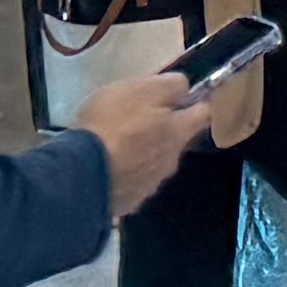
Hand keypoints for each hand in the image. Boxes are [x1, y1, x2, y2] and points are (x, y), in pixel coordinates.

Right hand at [76, 71, 211, 217]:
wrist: (82, 173)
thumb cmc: (112, 123)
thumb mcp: (141, 90)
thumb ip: (170, 86)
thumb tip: (185, 87)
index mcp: (177, 132)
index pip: (204, 115)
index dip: (200, 103)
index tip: (193, 96)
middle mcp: (171, 161)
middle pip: (177, 140)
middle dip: (165, 129)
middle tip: (142, 117)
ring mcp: (150, 185)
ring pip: (155, 162)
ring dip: (144, 152)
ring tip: (119, 143)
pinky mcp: (128, 201)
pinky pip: (134, 181)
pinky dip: (127, 171)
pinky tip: (108, 165)